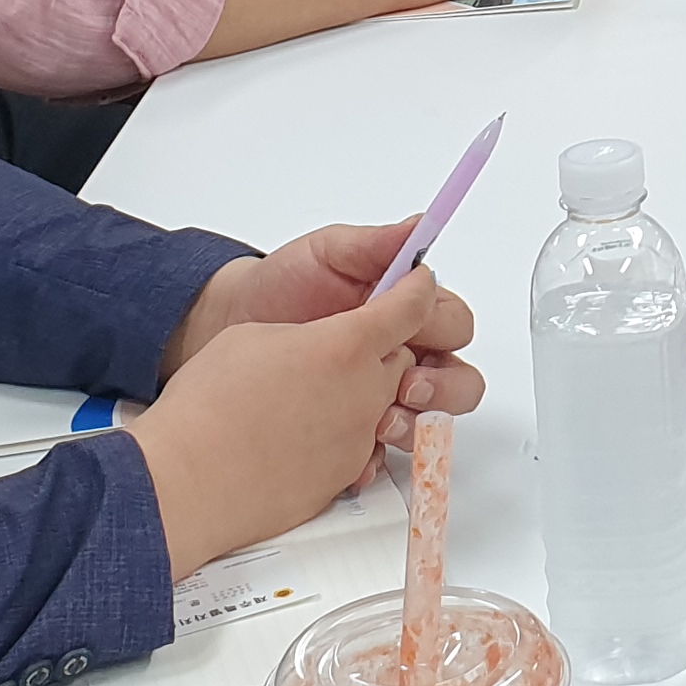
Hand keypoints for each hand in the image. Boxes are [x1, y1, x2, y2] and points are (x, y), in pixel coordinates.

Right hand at [127, 262, 473, 577]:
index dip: (416, 291)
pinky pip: (362, 449)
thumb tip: (320, 342)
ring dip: (364, 397)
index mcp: (346, 345)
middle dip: (386, 350)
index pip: (412, 307)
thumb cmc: (208, 405)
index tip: (416, 286)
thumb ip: (309, 332)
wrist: (186, 480)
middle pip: (405, 360)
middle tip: (342, 349)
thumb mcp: (253, 336)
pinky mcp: (344, 479)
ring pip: (386, 406)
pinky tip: (304, 435)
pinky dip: (344, 437)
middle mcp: (365, 392)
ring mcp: (358, 440)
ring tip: (314, 398)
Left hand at [163, 218, 489, 436]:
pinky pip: (382, 456)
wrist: (226, 326)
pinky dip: (373, 459)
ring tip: (381, 424)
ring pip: (430, 423)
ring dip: (415, 425)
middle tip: (406, 390)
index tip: (412, 341)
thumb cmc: (280, 286)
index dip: (443, 335)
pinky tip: (353, 455)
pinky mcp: (353, 433)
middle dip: (441, 390)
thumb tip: (420, 226)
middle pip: (459, 382)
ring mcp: (380, 397)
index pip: (454, 325)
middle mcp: (404, 356)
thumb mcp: (326, 254)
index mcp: (405, 312)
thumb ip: (376, 245)